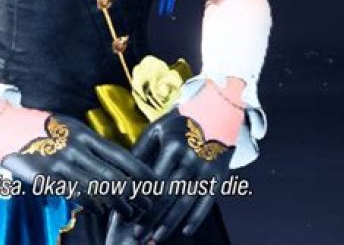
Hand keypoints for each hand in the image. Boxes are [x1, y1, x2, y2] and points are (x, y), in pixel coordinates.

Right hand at [0, 112, 156, 218]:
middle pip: (114, 176)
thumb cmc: (43, 128)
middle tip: (147, 205)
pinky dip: (94, 205)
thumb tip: (118, 163)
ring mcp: (62, 164)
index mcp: (85, 134)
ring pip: (98, 189)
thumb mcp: (70, 128)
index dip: (140, 172)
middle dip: (135, 193)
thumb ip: (91, 144)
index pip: (121, 155)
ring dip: (118, 204)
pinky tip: (102, 211)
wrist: (7, 126)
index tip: (154, 183)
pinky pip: (77, 196)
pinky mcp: (48, 178)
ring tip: (130, 213)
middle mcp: (77, 148)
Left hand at [107, 109, 233, 243]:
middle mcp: (189, 160)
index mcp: (171, 147)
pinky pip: (207, 202)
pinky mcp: (219, 176)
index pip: (152, 181)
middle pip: (167, 196)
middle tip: (138, 237)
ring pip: (185, 203)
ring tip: (156, 239)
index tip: (128, 216)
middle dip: (151, 219)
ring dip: (170, 224)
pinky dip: (196, 218)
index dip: (140, 201)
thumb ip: (140, 150)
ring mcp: (205, 170)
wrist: (217, 111)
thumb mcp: (157, 129)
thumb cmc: (180, 122)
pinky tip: (184, 231)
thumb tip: (124, 174)